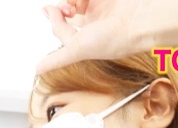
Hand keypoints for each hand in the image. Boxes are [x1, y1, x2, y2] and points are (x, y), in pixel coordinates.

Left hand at [37, 0, 177, 74]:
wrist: (140, 21)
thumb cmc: (115, 39)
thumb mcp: (77, 50)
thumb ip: (57, 60)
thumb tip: (37, 70)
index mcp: (88, 39)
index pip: (63, 28)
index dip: (54, 19)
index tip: (48, 10)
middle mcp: (94, 23)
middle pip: (68, 10)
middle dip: (62, 7)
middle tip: (66, 8)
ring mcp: (102, 6)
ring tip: (77, 1)